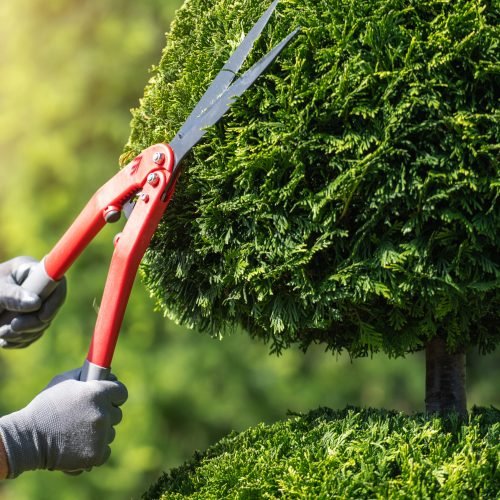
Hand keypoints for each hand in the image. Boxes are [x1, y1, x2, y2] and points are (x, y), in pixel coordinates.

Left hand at [0, 256, 66, 347]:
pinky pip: (34, 333)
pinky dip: (21, 340)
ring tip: (1, 335)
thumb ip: (12, 296)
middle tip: (12, 328)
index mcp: (31, 270)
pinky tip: (4, 341)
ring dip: (23, 334)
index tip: (41, 316)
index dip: (55, 300)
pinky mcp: (29, 318)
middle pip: (51, 307)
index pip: (57, 282)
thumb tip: (36, 303)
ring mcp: (35, 302)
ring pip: (43, 323)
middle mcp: (37, 285)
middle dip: (33, 323)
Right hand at [0, 368, 127, 476]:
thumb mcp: (64, 381)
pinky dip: (96, 449)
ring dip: (100, 432)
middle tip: (88, 416)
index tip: (109, 398)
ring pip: (111, 432)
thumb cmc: (45, 407)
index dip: (115, 394)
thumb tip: (105, 374)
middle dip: (106, 413)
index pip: (122, 392)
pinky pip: (105, 450)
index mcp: (98, 393)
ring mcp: (101, 435)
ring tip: (79, 432)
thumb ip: (87, 375)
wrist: (27, 438)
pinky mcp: (96, 455)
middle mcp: (103, 413)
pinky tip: (81, 445)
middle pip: (117, 413)